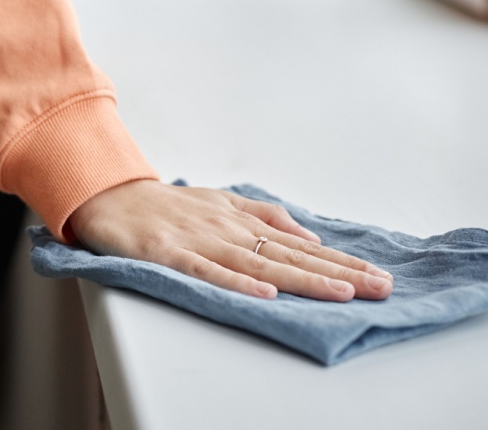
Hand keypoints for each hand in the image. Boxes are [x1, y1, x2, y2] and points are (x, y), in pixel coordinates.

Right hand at [68, 180, 393, 301]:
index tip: (377, 278)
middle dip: (338, 272)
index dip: (339, 262)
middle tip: (380, 287)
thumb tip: (310, 236)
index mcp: (241, 220)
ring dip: (303, 278)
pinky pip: (205, 269)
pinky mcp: (167, 252)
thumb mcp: (221, 202)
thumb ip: (265, 216)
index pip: (300, 246)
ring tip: (342, 293)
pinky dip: (235, 281)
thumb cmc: (165, 204)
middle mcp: (227, 229)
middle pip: (291, 255)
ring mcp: (198, 240)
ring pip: (259, 262)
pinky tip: (265, 292)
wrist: (107, 194)